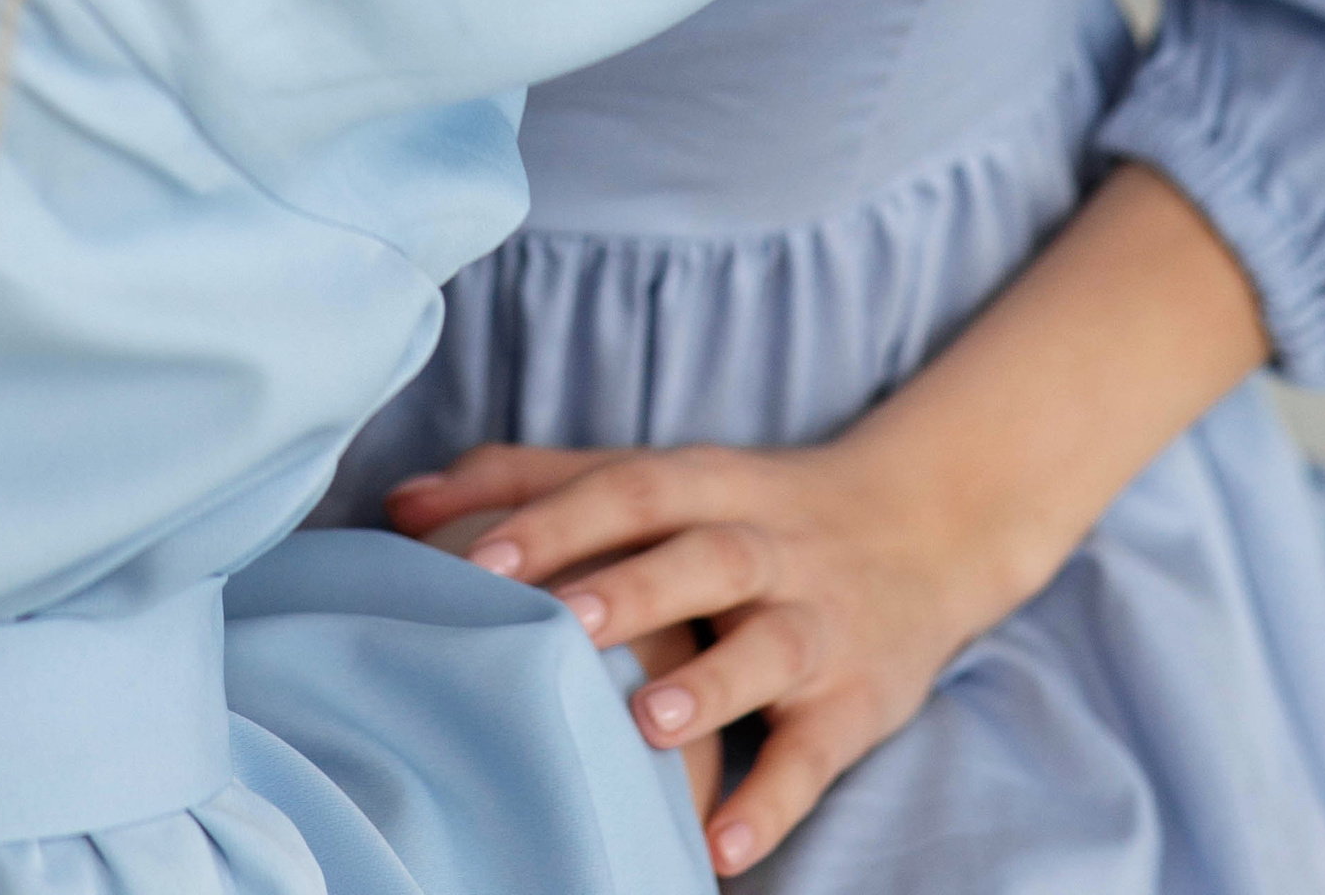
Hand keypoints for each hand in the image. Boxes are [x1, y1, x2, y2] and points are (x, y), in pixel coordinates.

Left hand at [381, 170, 1273, 870]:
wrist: (926, 526)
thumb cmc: (750, 507)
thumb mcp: (660, 475)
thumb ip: (533, 478)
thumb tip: (398, 501)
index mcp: (707, 483)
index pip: (627, 488)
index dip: (556, 520)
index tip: (475, 558)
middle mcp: (765, 545)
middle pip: (698, 554)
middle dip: (627, 587)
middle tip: (553, 623)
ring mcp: (817, 622)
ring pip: (767, 647)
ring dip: (708, 683)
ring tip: (644, 723)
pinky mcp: (858, 701)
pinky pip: (815, 754)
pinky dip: (772, 801)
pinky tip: (722, 850)